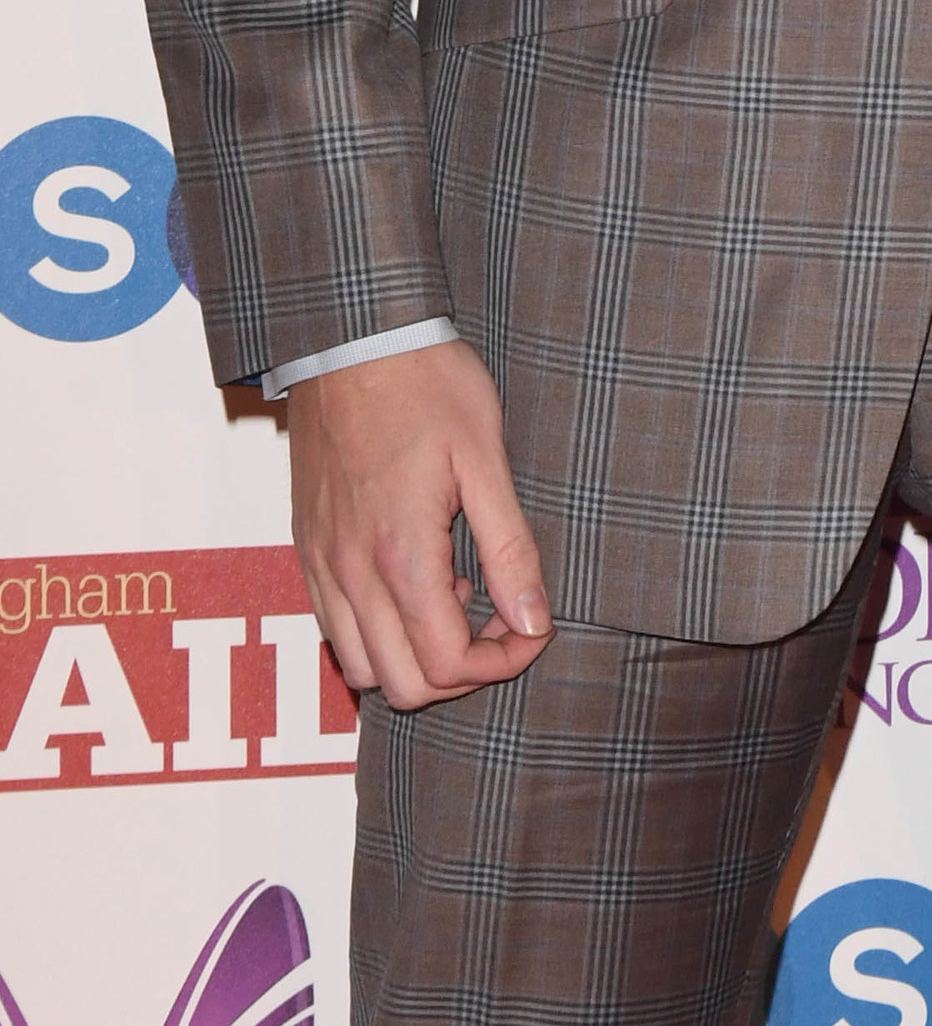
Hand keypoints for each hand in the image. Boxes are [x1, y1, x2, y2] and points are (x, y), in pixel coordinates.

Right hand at [287, 340, 552, 710]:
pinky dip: (379, 631)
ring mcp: (319, 565)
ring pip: (361, 667)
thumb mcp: (486, 459)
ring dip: (416, 655)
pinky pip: (334, 627)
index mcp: (399, 556)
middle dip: (461, 672)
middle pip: (401, 686)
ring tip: (458, 594)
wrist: (352, 340)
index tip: (532, 630)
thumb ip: (511, 549)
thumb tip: (533, 621)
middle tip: (501, 622)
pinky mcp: (305, 549)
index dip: (500, 665)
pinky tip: (417, 577)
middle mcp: (347, 574)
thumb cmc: (427, 386)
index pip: (445, 665)